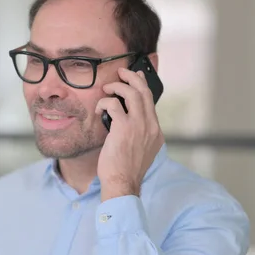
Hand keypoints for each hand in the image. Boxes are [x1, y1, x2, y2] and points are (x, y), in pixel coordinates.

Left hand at [95, 68, 164, 201]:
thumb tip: (126, 119)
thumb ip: (138, 133)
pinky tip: (98, 109)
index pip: (151, 101)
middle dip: (132, 77)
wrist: (123, 183)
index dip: (143, 86)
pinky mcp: (124, 128)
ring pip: (132, 93)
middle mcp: (151, 126)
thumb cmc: (126, 170)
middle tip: (122, 72)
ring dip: (117, 86)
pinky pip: (113, 105)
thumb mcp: (140, 150)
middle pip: (144, 91)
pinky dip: (104, 102)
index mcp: (156, 131)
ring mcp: (139, 126)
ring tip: (107, 88)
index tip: (137, 77)